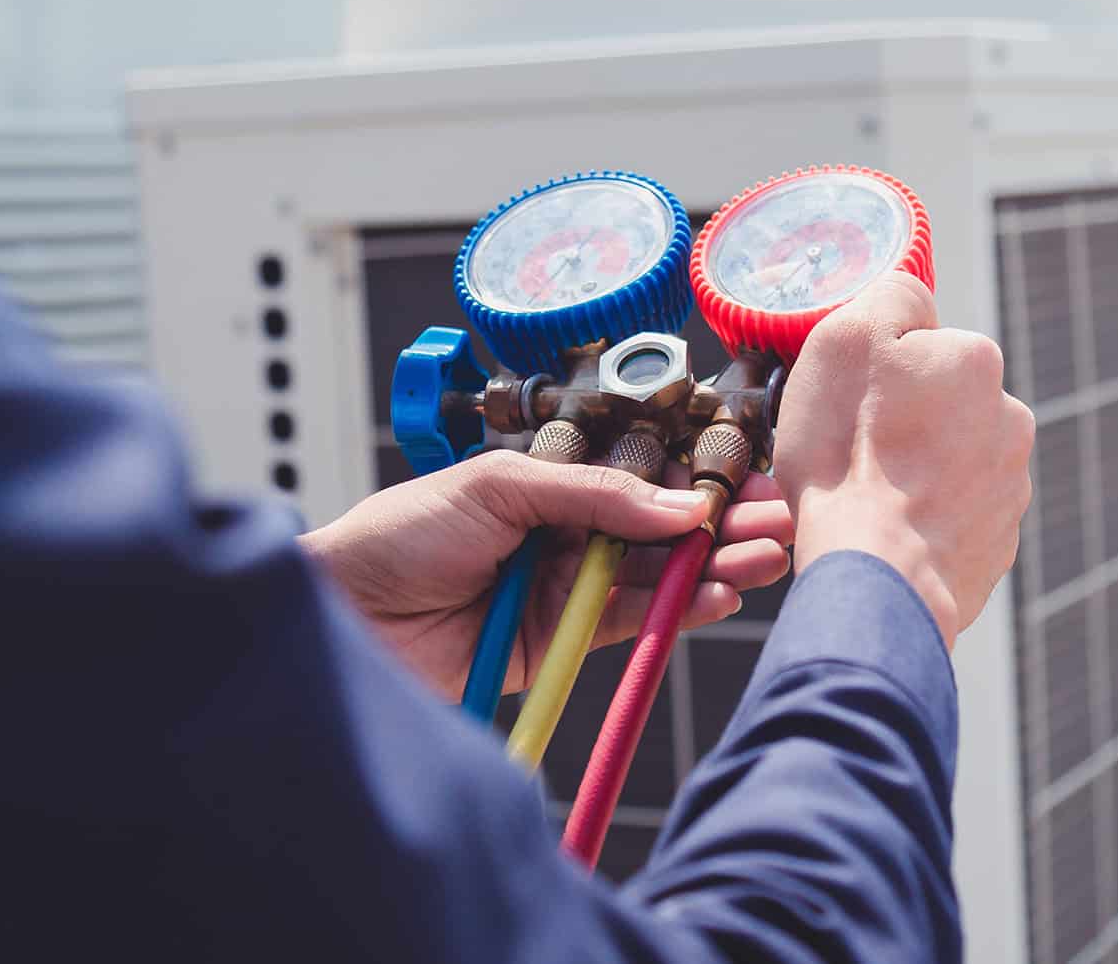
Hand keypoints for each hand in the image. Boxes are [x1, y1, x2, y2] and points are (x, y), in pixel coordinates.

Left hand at [300, 454, 794, 699]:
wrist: (341, 618)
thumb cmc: (397, 534)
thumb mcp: (498, 486)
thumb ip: (594, 494)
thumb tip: (676, 504)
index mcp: (550, 482)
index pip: (641, 476)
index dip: (697, 478)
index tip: (750, 477)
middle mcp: (565, 532)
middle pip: (661, 527)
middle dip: (722, 522)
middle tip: (776, 519)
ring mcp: (567, 588)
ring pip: (658, 575)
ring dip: (714, 565)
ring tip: (764, 557)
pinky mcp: (564, 642)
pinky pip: (633, 624)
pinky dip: (679, 611)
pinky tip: (719, 594)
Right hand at [773, 272, 1034, 648]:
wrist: (878, 576)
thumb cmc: (849, 456)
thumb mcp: (846, 339)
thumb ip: (891, 296)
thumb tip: (914, 299)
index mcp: (978, 361)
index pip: (921, 343)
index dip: (877, 369)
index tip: (850, 400)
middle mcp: (1010, 417)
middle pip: (939, 402)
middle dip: (902, 420)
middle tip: (852, 450)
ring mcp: (1010, 486)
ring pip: (949, 460)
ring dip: (915, 470)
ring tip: (869, 496)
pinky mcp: (998, 544)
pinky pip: (953, 516)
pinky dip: (924, 519)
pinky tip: (889, 530)